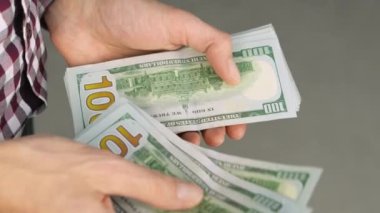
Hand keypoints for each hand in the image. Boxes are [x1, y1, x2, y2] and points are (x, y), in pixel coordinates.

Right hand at [0, 135, 202, 211]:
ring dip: (160, 194)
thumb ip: (151, 186)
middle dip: (175, 200)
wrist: (3, 171)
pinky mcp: (98, 210)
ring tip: (183, 174)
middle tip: (199, 181)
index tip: (212, 199)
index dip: (186, 211)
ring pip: (142, 209)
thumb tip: (192, 197)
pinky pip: (128, 204)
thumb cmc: (45, 170)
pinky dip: (141, 190)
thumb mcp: (106, 172)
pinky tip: (152, 173)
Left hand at [44, 0, 246, 146]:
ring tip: (196, 143)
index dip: (233, 104)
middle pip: (201, 108)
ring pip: (177, 120)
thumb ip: (213, 44)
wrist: (84, 17)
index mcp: (191, 60)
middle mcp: (174, 78)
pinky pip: (150, 125)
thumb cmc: (132, 14)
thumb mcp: (181, 24)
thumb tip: (236, 76)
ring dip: (191, 136)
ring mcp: (153, 93)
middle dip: (215, 125)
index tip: (241, 120)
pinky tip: (168, 145)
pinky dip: (161, 138)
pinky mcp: (131, 102)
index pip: (219, 85)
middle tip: (220, 137)